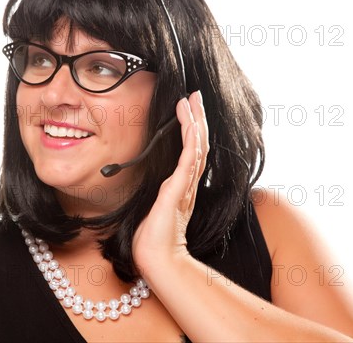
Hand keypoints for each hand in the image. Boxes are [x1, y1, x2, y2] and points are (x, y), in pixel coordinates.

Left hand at [131, 90, 208, 277]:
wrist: (156, 258)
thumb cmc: (153, 237)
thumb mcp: (155, 207)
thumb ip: (160, 193)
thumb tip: (157, 184)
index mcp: (183, 185)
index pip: (192, 150)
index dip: (193, 127)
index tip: (189, 108)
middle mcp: (188, 183)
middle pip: (199, 143)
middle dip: (198, 117)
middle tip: (195, 95)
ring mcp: (185, 186)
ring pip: (196, 147)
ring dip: (195, 121)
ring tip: (191, 100)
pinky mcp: (178, 191)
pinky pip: (188, 161)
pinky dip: (191, 140)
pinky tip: (191, 124)